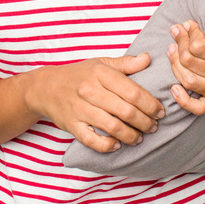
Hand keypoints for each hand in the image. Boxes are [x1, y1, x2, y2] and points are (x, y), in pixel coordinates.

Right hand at [26, 53, 164, 152]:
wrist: (45, 87)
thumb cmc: (78, 75)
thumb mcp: (101, 64)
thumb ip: (126, 64)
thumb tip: (148, 58)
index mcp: (100, 73)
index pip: (133, 92)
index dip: (150, 104)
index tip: (159, 111)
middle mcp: (90, 91)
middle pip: (126, 111)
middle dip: (145, 122)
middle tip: (153, 126)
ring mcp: (79, 109)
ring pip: (113, 127)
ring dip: (131, 135)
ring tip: (140, 137)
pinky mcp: (71, 125)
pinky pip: (93, 140)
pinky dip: (108, 145)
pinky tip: (118, 144)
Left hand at [167, 19, 204, 115]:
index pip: (202, 47)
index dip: (191, 34)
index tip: (188, 24)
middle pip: (191, 61)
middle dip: (180, 43)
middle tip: (176, 31)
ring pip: (188, 80)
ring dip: (175, 64)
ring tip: (172, 48)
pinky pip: (196, 108)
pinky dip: (182, 100)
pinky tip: (174, 87)